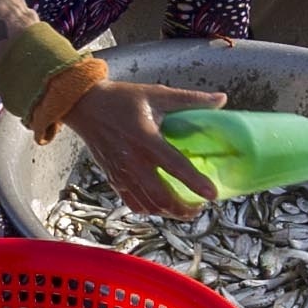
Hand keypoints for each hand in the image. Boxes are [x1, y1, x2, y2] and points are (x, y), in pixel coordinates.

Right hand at [67, 75, 227, 217]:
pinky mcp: (113, 178)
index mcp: (146, 139)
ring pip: (147, 205)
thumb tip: (221, 100)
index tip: (213, 194)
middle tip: (200, 207)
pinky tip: (161, 206)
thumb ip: (190, 99)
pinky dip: (149, 210)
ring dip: (169, 213)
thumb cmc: (122, 99)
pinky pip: (132, 203)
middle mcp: (133, 161)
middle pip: (160, 197)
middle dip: (183, 209)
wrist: (86, 106)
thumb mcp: (157, 94)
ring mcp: (121, 173)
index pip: (175, 166)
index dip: (195, 182)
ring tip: (185, 210)